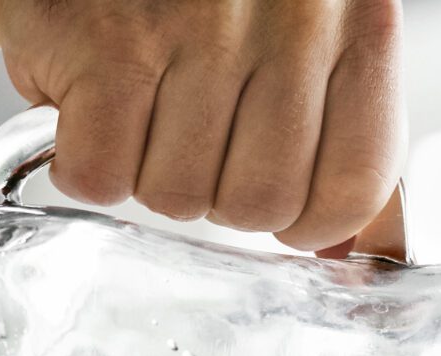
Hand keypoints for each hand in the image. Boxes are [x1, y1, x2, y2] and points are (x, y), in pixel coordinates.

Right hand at [0, 0, 404, 253]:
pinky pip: (102, 174)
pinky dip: (82, 159)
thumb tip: (348, 247)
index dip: (305, 218)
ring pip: (178, 197)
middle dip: (212, 189)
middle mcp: (294, 15)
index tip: (267, 189)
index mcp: (358, 20)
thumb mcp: (306, 41)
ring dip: (143, 170)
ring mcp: (202, 25)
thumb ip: (340, 133)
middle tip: (187, 127)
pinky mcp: (113, 41)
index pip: (356, 186)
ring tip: (139, 99)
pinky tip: (91, 102)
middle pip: (259, 205)